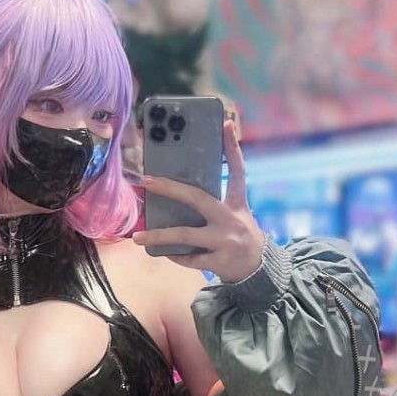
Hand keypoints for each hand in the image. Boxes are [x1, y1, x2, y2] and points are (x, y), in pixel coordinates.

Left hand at [133, 120, 265, 282]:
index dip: (233, 148)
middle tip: (146, 180)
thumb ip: (214, 203)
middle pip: (197, 198)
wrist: (258, 271)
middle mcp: (231, 219)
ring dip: (159, 235)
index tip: (227, 124)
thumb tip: (177, 191)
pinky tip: (163, 253)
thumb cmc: (238, 236)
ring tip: (138, 237)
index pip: (237, 171)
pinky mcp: (219, 261)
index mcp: (237, 204)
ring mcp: (225, 240)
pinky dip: (174, 256)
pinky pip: (189, 258)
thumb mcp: (236, 215)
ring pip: (185, 235)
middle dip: (170, 188)